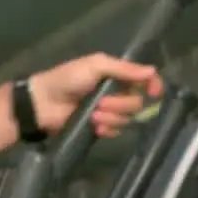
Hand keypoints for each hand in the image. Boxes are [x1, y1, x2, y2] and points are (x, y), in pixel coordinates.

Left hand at [30, 52, 164, 136]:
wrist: (43, 103)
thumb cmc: (67, 78)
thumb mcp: (94, 66)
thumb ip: (123, 69)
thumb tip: (153, 71)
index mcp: (117, 75)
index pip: (145, 80)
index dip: (153, 86)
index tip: (154, 92)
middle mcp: (117, 92)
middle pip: (137, 103)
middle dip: (120, 104)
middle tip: (100, 102)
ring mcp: (109, 111)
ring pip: (126, 119)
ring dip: (111, 117)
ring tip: (93, 115)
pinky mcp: (100, 127)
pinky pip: (116, 131)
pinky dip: (107, 129)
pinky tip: (95, 126)